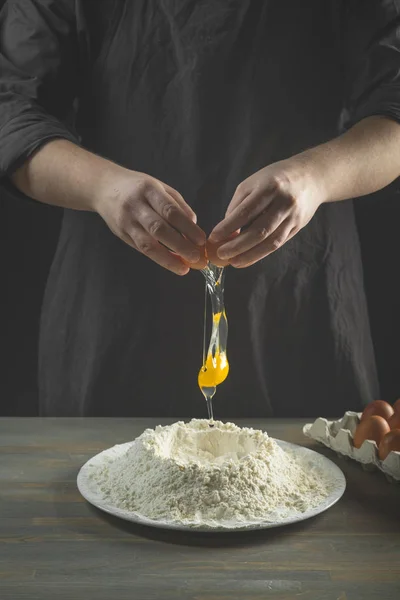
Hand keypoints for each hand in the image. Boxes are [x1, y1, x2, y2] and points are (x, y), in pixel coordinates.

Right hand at [96, 168, 205, 274]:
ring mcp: (126, 222)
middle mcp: (135, 206)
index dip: (187, 227)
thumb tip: (194, 225)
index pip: (170, 211)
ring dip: (168, 258)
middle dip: (180, 246)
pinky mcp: (122, 234)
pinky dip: (158, 257)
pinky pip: (141, 249)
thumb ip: (177, 205)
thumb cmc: (138, 188)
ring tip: (184, 268)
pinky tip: (172, 263)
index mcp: (149, 190)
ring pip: (148, 244)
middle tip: (197, 258)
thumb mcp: (159, 187)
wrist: (103, 187)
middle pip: (159, 229)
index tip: (201, 240)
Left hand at [209, 159, 325, 266]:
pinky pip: (277, 244)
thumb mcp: (253, 183)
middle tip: (221, 254)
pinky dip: (261, 253)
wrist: (312, 177)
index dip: (228, 227)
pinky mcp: (297, 227)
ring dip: (249, 255)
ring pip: (270, 242)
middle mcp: (283, 203)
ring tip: (233, 262)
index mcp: (269, 187)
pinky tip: (247, 258)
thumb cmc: (275, 178)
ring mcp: (293, 217)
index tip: (213, 238)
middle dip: (238, 245)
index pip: (246, 211)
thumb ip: (238, 205)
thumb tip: (225, 230)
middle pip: (259, 231)